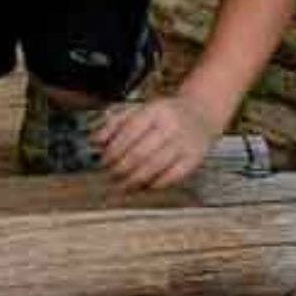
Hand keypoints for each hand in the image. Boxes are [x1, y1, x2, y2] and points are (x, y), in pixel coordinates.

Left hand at [93, 92, 220, 190]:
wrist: (200, 114)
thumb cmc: (164, 114)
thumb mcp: (140, 109)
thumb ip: (115, 123)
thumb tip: (95, 140)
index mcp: (155, 110)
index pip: (129, 131)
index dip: (114, 149)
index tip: (103, 160)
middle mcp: (171, 126)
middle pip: (140, 152)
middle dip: (121, 168)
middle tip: (110, 175)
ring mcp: (184, 143)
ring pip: (154, 167)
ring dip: (134, 180)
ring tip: (122, 185)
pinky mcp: (193, 159)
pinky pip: (171, 177)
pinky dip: (154, 184)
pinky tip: (143, 186)